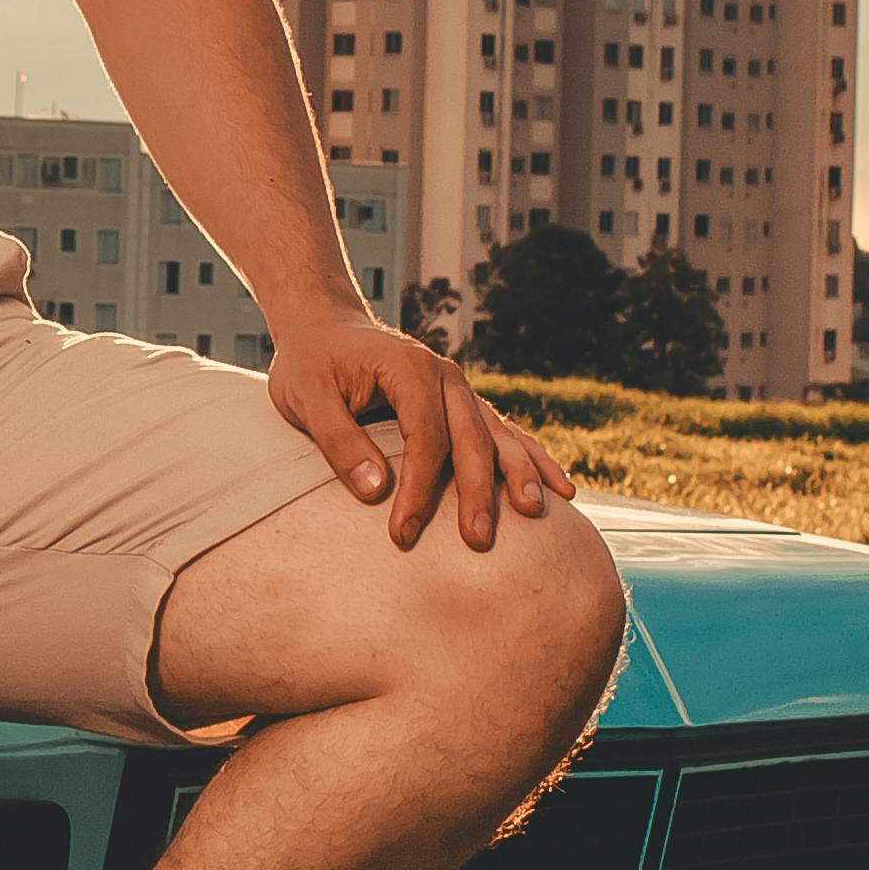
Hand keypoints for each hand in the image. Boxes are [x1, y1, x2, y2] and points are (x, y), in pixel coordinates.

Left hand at [265, 303, 561, 550]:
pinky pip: (504, 433)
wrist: (324, 328)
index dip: (419, 489)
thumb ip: (339, 441)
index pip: (426, 438)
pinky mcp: (463, 404)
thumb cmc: (310, 364)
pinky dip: (531, 459)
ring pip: (497, 436)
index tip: (403, 533)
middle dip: (477, 493)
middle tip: (477, 541)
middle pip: (471, 440)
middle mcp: (445, 376)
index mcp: (411, 369)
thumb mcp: (306, 397)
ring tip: (536, 512)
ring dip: (519, 475)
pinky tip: (561, 490)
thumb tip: (378, 489)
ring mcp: (460, 389)